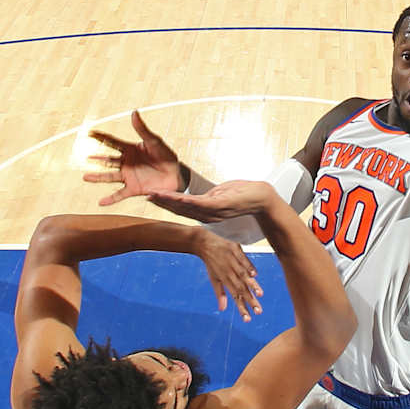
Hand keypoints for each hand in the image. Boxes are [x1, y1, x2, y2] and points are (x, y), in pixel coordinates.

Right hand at [83, 111, 183, 205]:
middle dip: (97, 159)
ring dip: (98, 177)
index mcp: (130, 149)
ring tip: (85, 177)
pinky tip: (101, 202)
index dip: (101, 137)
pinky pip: (120, 194)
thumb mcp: (154, 141)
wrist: (176, 174)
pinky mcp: (134, 189)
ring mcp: (129, 176)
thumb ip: (142, 129)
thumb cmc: (166, 155)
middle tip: (85, 158)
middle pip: (108, 160)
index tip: (89, 133)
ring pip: (110, 176)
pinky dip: (111, 199)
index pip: (112, 142)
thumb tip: (134, 112)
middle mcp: (127, 163)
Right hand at [148, 179, 275, 222]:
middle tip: (145, 195)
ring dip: (167, 201)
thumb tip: (206, 195)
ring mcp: (212, 212)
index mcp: (207, 211)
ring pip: (185, 207)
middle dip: (162, 202)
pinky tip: (171, 196)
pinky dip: (182, 200)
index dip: (167, 202)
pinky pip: (196, 204)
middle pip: (180, 209)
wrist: (264, 199)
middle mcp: (207, 215)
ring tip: (152, 195)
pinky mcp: (218, 207)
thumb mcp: (223, 193)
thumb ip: (211, 196)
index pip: (183, 207)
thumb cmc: (246, 194)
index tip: (153, 195)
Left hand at [192, 230, 262, 320]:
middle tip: (259, 312)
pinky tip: (255, 274)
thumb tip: (222, 309)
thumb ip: (220, 294)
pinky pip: (244, 260)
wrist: (205, 243)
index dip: (242, 308)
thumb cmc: (211, 263)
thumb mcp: (214, 279)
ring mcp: (233, 261)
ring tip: (260, 295)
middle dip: (251, 301)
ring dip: (252, 285)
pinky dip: (249, 266)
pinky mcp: (236, 250)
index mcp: (225, 280)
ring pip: (244, 276)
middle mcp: (230, 272)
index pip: (236, 297)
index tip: (248, 319)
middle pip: (242, 289)